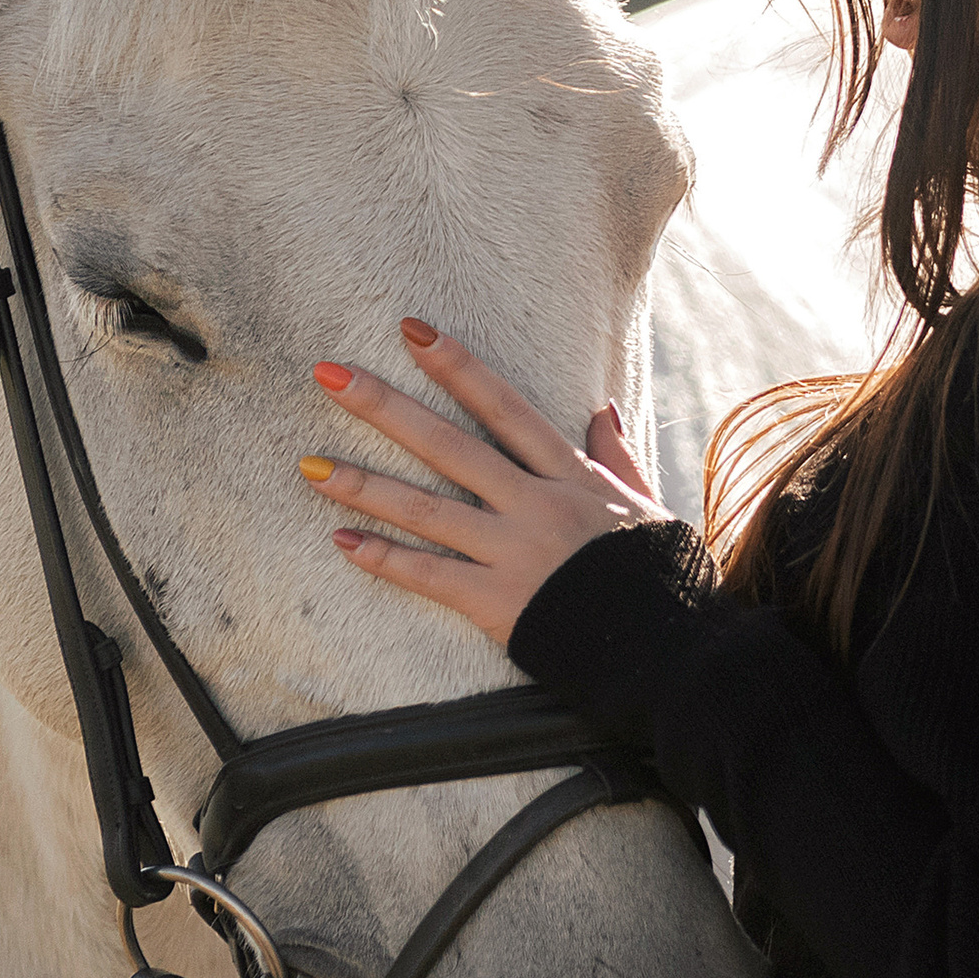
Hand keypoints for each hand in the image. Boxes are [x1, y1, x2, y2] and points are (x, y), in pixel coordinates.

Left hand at [299, 318, 670, 644]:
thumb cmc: (661, 575)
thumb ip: (618, 457)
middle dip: (385, 407)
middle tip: (329, 374)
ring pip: (426, 509)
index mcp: (570, 476)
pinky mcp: (498, 602)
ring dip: (363, 485)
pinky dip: (384, 559)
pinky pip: (429, 576)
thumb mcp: (646, 505)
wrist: (670, 647)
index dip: (458, 367)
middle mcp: (534, 505)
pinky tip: (341, 541)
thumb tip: (603, 409)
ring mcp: (512, 553)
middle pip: (449, 446)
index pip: (505, 408)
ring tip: (308, 465)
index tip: (413, 331)